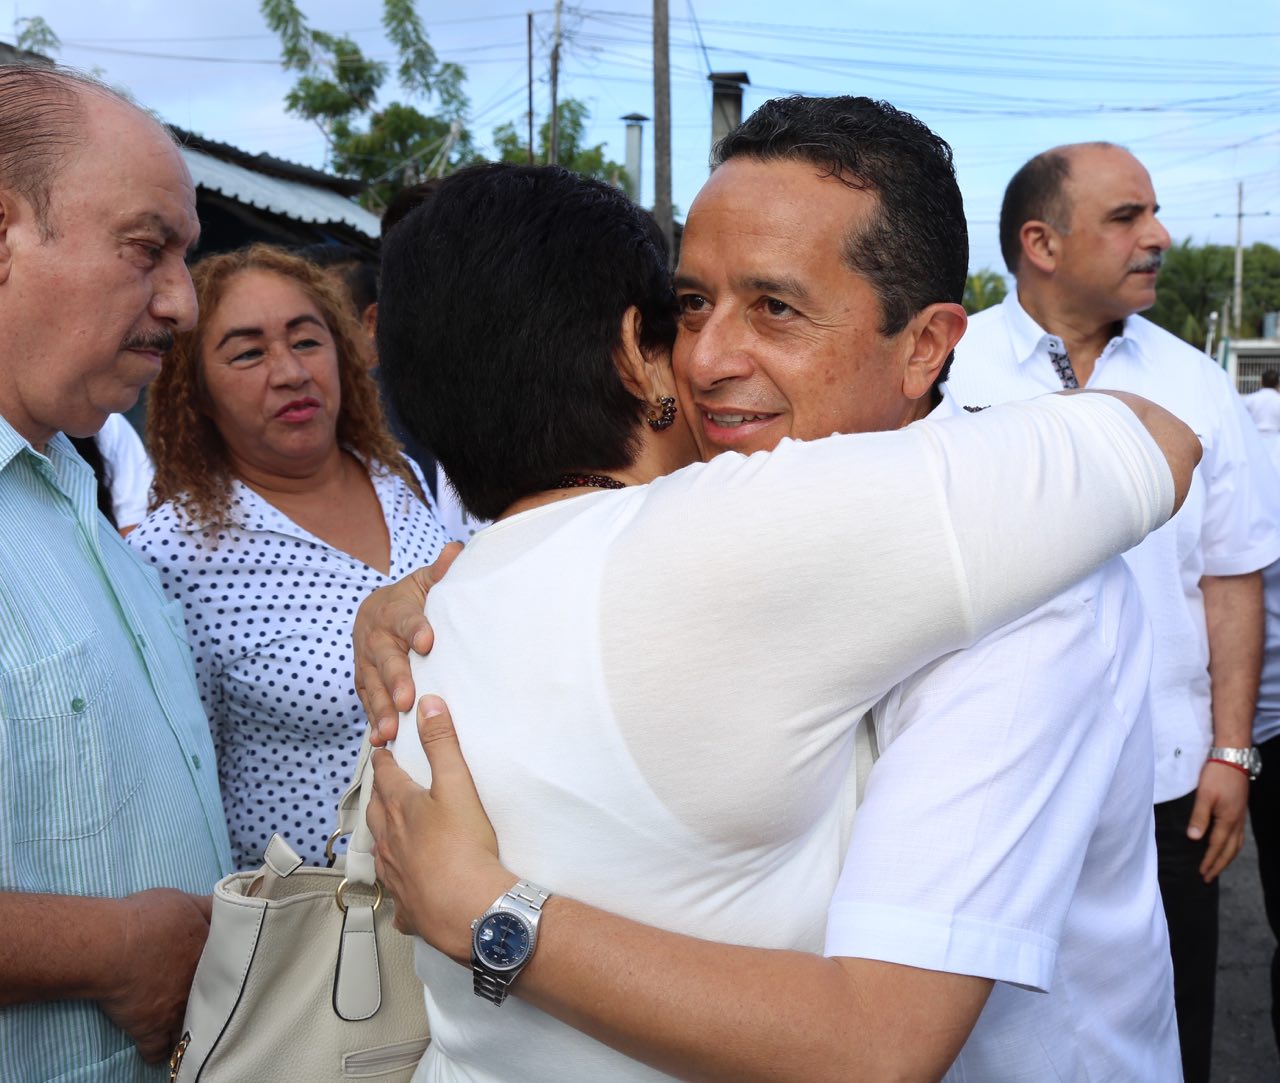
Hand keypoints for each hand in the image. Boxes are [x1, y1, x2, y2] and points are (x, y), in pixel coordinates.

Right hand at [98, 889, 211, 1062]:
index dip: (224, 968)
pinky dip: (157, 1052)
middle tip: (206, 999)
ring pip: (191, 1027)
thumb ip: (207, 908)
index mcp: (210, 954)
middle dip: (211, 1000)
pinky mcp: (152, 1029)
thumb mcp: (185, 901)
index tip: (221, 970)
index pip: (228, 965)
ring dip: (188, 1027)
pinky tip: (158, 1049)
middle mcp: (199, 985)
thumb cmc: (148, 918)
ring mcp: (177, 1010)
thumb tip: (226, 904)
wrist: (114, 946)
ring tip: (187, 1027)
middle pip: (214, 999)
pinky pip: (158, 1051)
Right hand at [354, 542, 461, 743]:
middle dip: (395, 679)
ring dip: (380, 708)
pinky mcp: (364, 681)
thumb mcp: (426, 582)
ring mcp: (366, 661)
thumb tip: (456, 550)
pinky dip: (372, 720)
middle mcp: (374, 636)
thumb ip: (441, 572)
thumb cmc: (414, 598)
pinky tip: (379, 740)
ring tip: (389, 731)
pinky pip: (366, 702)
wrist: (378, 610)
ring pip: (371, 685)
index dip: (415, 628)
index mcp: (393, 609)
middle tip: (406, 699)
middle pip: (384, 659)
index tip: (427, 641)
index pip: (405, 618)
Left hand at [367, 694, 510, 958]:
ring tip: (385, 832)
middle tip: (381, 786)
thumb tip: (428, 704)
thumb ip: (442, 743)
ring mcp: (395, 875)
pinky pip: (397, 895)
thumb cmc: (464, 844)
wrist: (468, 908)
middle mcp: (390, 841)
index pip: (386, 776)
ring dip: (381, 837)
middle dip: (378, 795)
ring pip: (380, 851)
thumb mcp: (457, 785)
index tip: (380, 751)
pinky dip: (398, 886)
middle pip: (377, 813)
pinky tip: (403, 892)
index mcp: (401, 809)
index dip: (384, 761)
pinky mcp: (407, 906)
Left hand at [1187, 759, 1249, 881]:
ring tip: (1217, 867)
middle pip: (1229, 851)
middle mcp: (1237, 822)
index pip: (1216, 847)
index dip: (1209, 861)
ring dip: (1227, 858)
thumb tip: (1194, 839)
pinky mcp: (1240, 811)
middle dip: (1218, 865)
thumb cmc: (1217, 775)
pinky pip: (1238, 836)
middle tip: (1208, 878)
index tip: (1202, 873)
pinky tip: (1227, 846)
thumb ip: (1199, 818)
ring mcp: (1240, 817)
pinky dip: (1232, 846)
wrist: (1233, 758)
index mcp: (1228, 820)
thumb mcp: (1204, 796)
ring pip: (1236, 844)